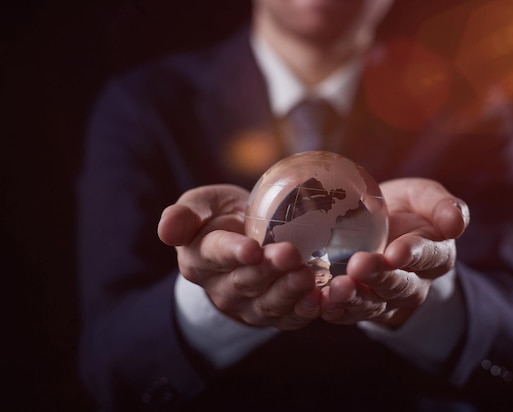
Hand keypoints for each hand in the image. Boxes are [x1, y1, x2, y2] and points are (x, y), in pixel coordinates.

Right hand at [158, 184, 320, 329]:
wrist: (244, 238)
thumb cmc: (221, 217)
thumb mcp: (201, 205)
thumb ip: (185, 215)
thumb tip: (166, 231)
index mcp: (200, 258)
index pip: (216, 255)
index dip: (234, 253)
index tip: (251, 248)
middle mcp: (222, 287)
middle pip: (246, 281)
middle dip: (269, 269)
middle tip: (290, 254)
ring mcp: (248, 304)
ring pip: (268, 303)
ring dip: (288, 291)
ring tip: (307, 276)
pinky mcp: (273, 315)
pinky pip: (287, 319)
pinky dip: (303, 312)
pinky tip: (318, 301)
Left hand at [320, 178, 469, 328]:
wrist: (376, 229)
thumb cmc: (404, 208)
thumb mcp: (423, 197)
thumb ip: (442, 205)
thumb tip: (456, 223)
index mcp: (436, 254)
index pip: (428, 256)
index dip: (413, 254)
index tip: (396, 251)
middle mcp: (414, 283)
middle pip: (399, 284)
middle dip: (379, 276)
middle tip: (359, 265)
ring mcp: (387, 300)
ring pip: (373, 304)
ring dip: (354, 298)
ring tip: (336, 289)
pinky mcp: (361, 308)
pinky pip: (349, 313)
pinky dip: (334, 310)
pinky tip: (320, 303)